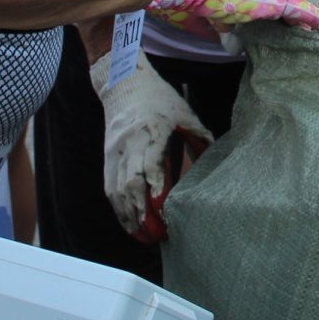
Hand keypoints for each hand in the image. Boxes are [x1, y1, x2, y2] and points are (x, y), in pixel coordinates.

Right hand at [90, 52, 209, 240]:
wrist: (123, 82)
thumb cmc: (159, 98)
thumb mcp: (185, 113)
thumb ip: (199, 137)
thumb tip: (212, 163)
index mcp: (152, 129)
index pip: (150, 162)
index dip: (155, 185)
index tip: (163, 207)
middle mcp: (130, 142)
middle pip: (131, 182)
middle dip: (142, 211)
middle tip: (157, 235)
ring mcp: (115, 151)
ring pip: (117, 189)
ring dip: (128, 216)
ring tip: (142, 237)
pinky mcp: (106, 156)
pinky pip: (109, 187)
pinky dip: (117, 209)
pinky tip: (128, 223)